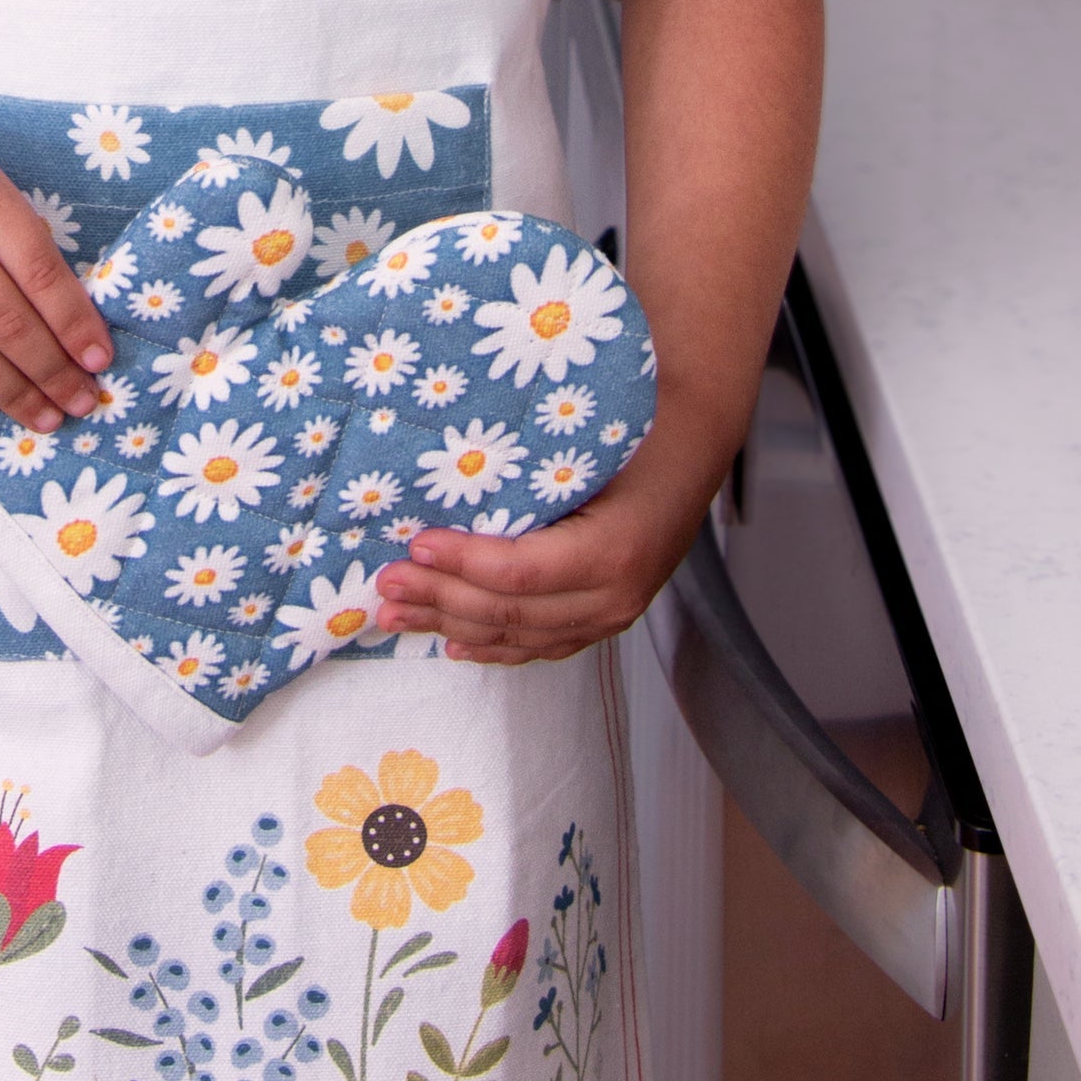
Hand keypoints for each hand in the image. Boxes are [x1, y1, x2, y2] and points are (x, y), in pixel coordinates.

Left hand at [373, 426, 717, 665]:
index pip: (521, 572)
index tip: (416, 545)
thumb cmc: (640, 434)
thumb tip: (452, 459)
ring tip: (397, 613)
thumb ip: (528, 464)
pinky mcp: (603, 622)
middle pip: (510, 611)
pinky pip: (540, 646)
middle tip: (386, 585)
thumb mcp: (590, 443)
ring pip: (517, 635)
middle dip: (440, 598)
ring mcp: (610, 616)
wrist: (693, 448)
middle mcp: (614, 596)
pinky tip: (451, 641)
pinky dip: (491, 646)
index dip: (463, 564)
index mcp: (613, 550)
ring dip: (450, 624)